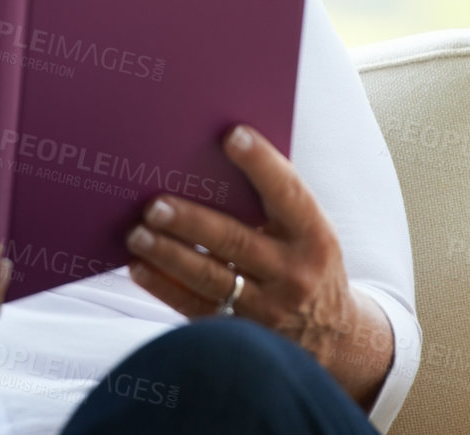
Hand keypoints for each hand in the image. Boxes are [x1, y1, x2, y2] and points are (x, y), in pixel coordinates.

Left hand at [123, 125, 393, 406]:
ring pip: (210, 277)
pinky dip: (163, 286)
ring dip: (168, 253)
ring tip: (138, 232)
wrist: (332, 334)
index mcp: (314, 236)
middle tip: (155, 204)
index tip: (231, 135)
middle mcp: (293, 273)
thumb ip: (276, 199)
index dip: (261, 164)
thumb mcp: (309, 230)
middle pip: (236, 241)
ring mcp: (267, 308)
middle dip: (192, 221)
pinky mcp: (241, 333)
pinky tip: (139, 266)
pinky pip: (195, 308)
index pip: (288, 193)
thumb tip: (218, 153)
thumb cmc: (306, 260)